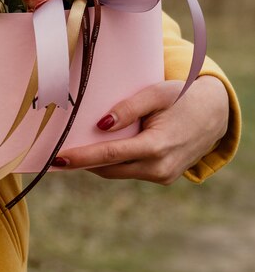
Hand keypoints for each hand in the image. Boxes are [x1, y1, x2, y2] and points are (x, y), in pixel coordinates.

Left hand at [51, 76, 229, 184]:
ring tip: (72, 151)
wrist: (216, 114)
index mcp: (156, 146)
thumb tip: (101, 125)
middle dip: (83, 162)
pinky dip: (115, 162)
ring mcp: (163, 176)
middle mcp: (159, 168)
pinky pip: (131, 171)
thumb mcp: (157, 93)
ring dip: (97, 163)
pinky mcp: (164, 177)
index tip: (57, 159)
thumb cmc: (183, 97)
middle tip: (56, 153)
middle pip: (109, 168)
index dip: (81, 158)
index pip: (110, 155)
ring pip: (119, 172)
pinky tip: (101, 150)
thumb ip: (129, 108)